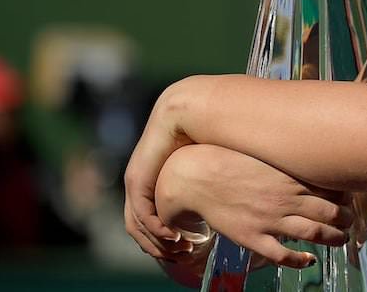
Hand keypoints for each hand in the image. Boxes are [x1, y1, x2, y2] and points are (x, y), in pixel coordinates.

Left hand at [124, 80, 196, 261]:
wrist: (194, 109)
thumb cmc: (209, 131)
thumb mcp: (205, 163)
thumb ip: (208, 180)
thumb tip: (230, 194)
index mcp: (156, 177)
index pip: (151, 216)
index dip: (167, 237)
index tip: (189, 247)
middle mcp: (141, 181)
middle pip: (139, 226)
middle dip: (160, 246)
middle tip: (182, 256)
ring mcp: (136, 181)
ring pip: (137, 225)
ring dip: (157, 243)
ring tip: (180, 250)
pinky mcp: (137, 179)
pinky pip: (141, 215)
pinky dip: (156, 230)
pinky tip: (174, 236)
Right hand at [153, 144, 353, 268]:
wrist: (197, 176)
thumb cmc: (230, 160)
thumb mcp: (265, 154)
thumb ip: (288, 158)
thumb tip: (309, 153)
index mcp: (290, 175)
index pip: (332, 187)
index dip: (347, 194)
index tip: (351, 196)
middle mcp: (285, 197)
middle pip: (331, 211)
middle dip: (346, 218)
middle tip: (351, 220)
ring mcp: (270, 219)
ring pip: (315, 233)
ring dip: (334, 237)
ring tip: (342, 238)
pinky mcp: (253, 237)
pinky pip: (284, 254)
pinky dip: (302, 259)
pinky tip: (310, 259)